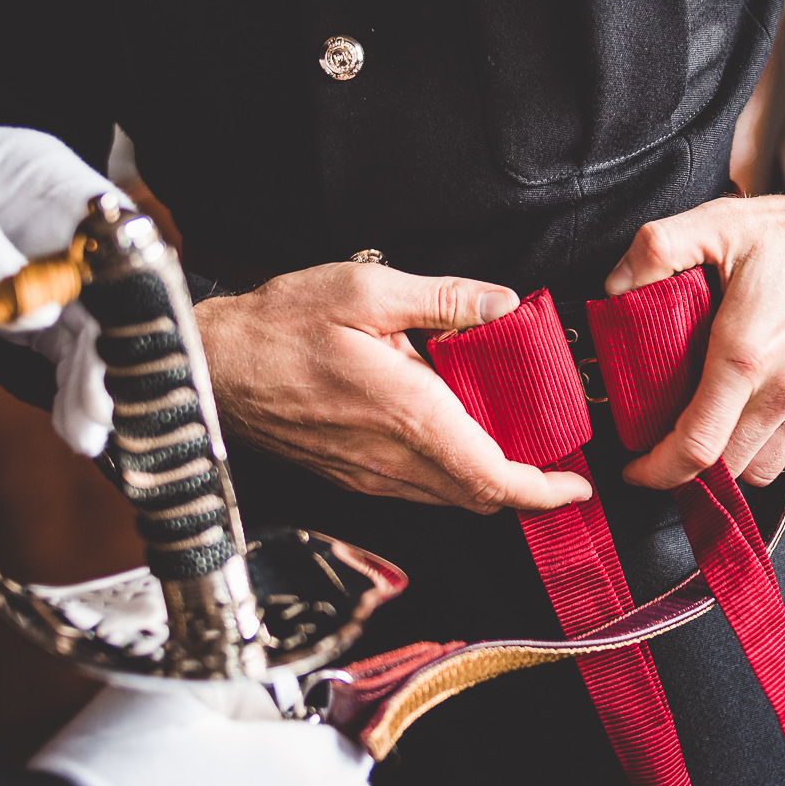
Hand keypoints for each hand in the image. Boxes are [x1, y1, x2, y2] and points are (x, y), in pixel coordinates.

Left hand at [0, 107, 124, 453]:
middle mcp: (58, 223)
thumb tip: (41, 311)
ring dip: (91, 378)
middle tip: (102, 405)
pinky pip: (56, 346)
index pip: (112, 233)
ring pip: (90, 325)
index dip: (129, 284)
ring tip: (87, 429)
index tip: (123, 336)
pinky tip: (71, 422)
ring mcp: (43, 265)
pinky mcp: (20, 303)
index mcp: (46, 177)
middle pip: (110, 287)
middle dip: (113, 348)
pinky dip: (63, 383)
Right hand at [197, 263, 590, 513]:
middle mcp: (392, 459)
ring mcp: (368, 475)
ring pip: (449, 497)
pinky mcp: (350, 475)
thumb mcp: (365, 288)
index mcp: (408, 414)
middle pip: (479, 496)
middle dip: (526, 486)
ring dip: (487, 479)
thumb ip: (444, 300)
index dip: (543, 490)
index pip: (493, 476)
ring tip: (513, 440)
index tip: (576, 481)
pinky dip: (451, 474)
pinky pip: (418, 489)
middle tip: (556, 452)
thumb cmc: (278, 325)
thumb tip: (504, 306)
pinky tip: (454, 434)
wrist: (208, 366)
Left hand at [605, 194, 784, 488]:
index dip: (656, 471)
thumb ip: (658, 248)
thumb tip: (614, 287)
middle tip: (660, 438)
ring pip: (757, 470)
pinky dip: (763, 451)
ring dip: (725, 461)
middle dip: (684, 466)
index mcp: (744, 357)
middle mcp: (781, 394)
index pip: (696, 448)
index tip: (632, 467)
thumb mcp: (721, 223)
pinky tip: (747, 418)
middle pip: (723, 469)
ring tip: (705, 428)